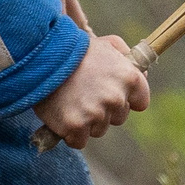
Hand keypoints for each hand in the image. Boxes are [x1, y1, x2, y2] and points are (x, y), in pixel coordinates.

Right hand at [35, 34, 149, 149]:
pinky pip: (79, 141)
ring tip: (71, 101)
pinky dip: (71, 134)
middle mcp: (116, 98)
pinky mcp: (75, 127)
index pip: (140, 102)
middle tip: (85, 93)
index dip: (127, 99)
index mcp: (129, 78)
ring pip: (99, 130)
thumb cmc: (75, 48)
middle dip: (105, 110)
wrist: (41, 55)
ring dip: (87, 121)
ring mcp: (96, 114)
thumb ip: (128, 57)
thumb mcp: (108, 43)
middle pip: (118, 118)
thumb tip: (143, 74)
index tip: (112, 94)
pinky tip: (63, 115)